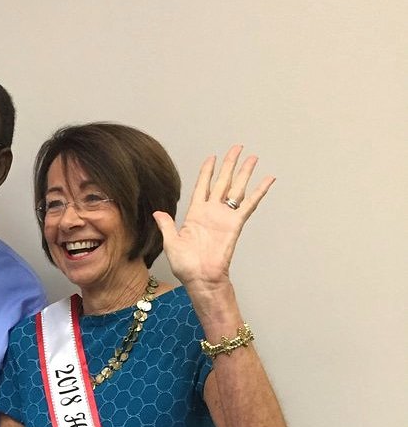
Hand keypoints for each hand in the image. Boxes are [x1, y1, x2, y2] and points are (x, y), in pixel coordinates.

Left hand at [153, 145, 273, 296]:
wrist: (201, 279)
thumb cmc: (186, 266)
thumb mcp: (171, 243)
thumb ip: (167, 225)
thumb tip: (158, 213)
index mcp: (195, 214)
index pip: (202, 186)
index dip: (207, 171)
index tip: (212, 156)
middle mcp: (212, 212)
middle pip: (222, 181)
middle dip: (229, 164)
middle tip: (237, 147)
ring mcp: (224, 217)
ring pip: (237, 189)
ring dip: (244, 173)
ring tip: (253, 157)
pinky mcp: (235, 224)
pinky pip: (249, 205)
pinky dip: (260, 191)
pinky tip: (268, 179)